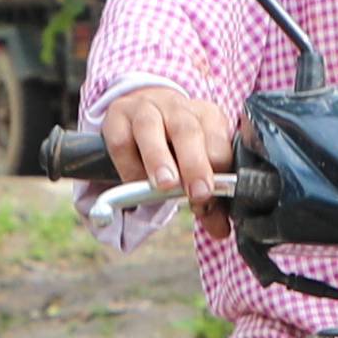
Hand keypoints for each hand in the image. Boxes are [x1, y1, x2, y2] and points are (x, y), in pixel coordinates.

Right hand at [102, 88, 240, 202]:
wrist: (143, 109)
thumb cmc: (177, 144)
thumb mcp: (198, 166)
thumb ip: (210, 199)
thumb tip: (220, 229)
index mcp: (207, 116)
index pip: (218, 141)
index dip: (218, 171)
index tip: (211, 198)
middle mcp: (177, 108)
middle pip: (187, 130)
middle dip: (194, 164)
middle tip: (198, 193)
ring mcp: (144, 108)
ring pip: (150, 128)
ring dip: (158, 158)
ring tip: (164, 185)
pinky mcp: (116, 116)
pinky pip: (120, 141)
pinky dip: (128, 165)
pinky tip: (135, 184)